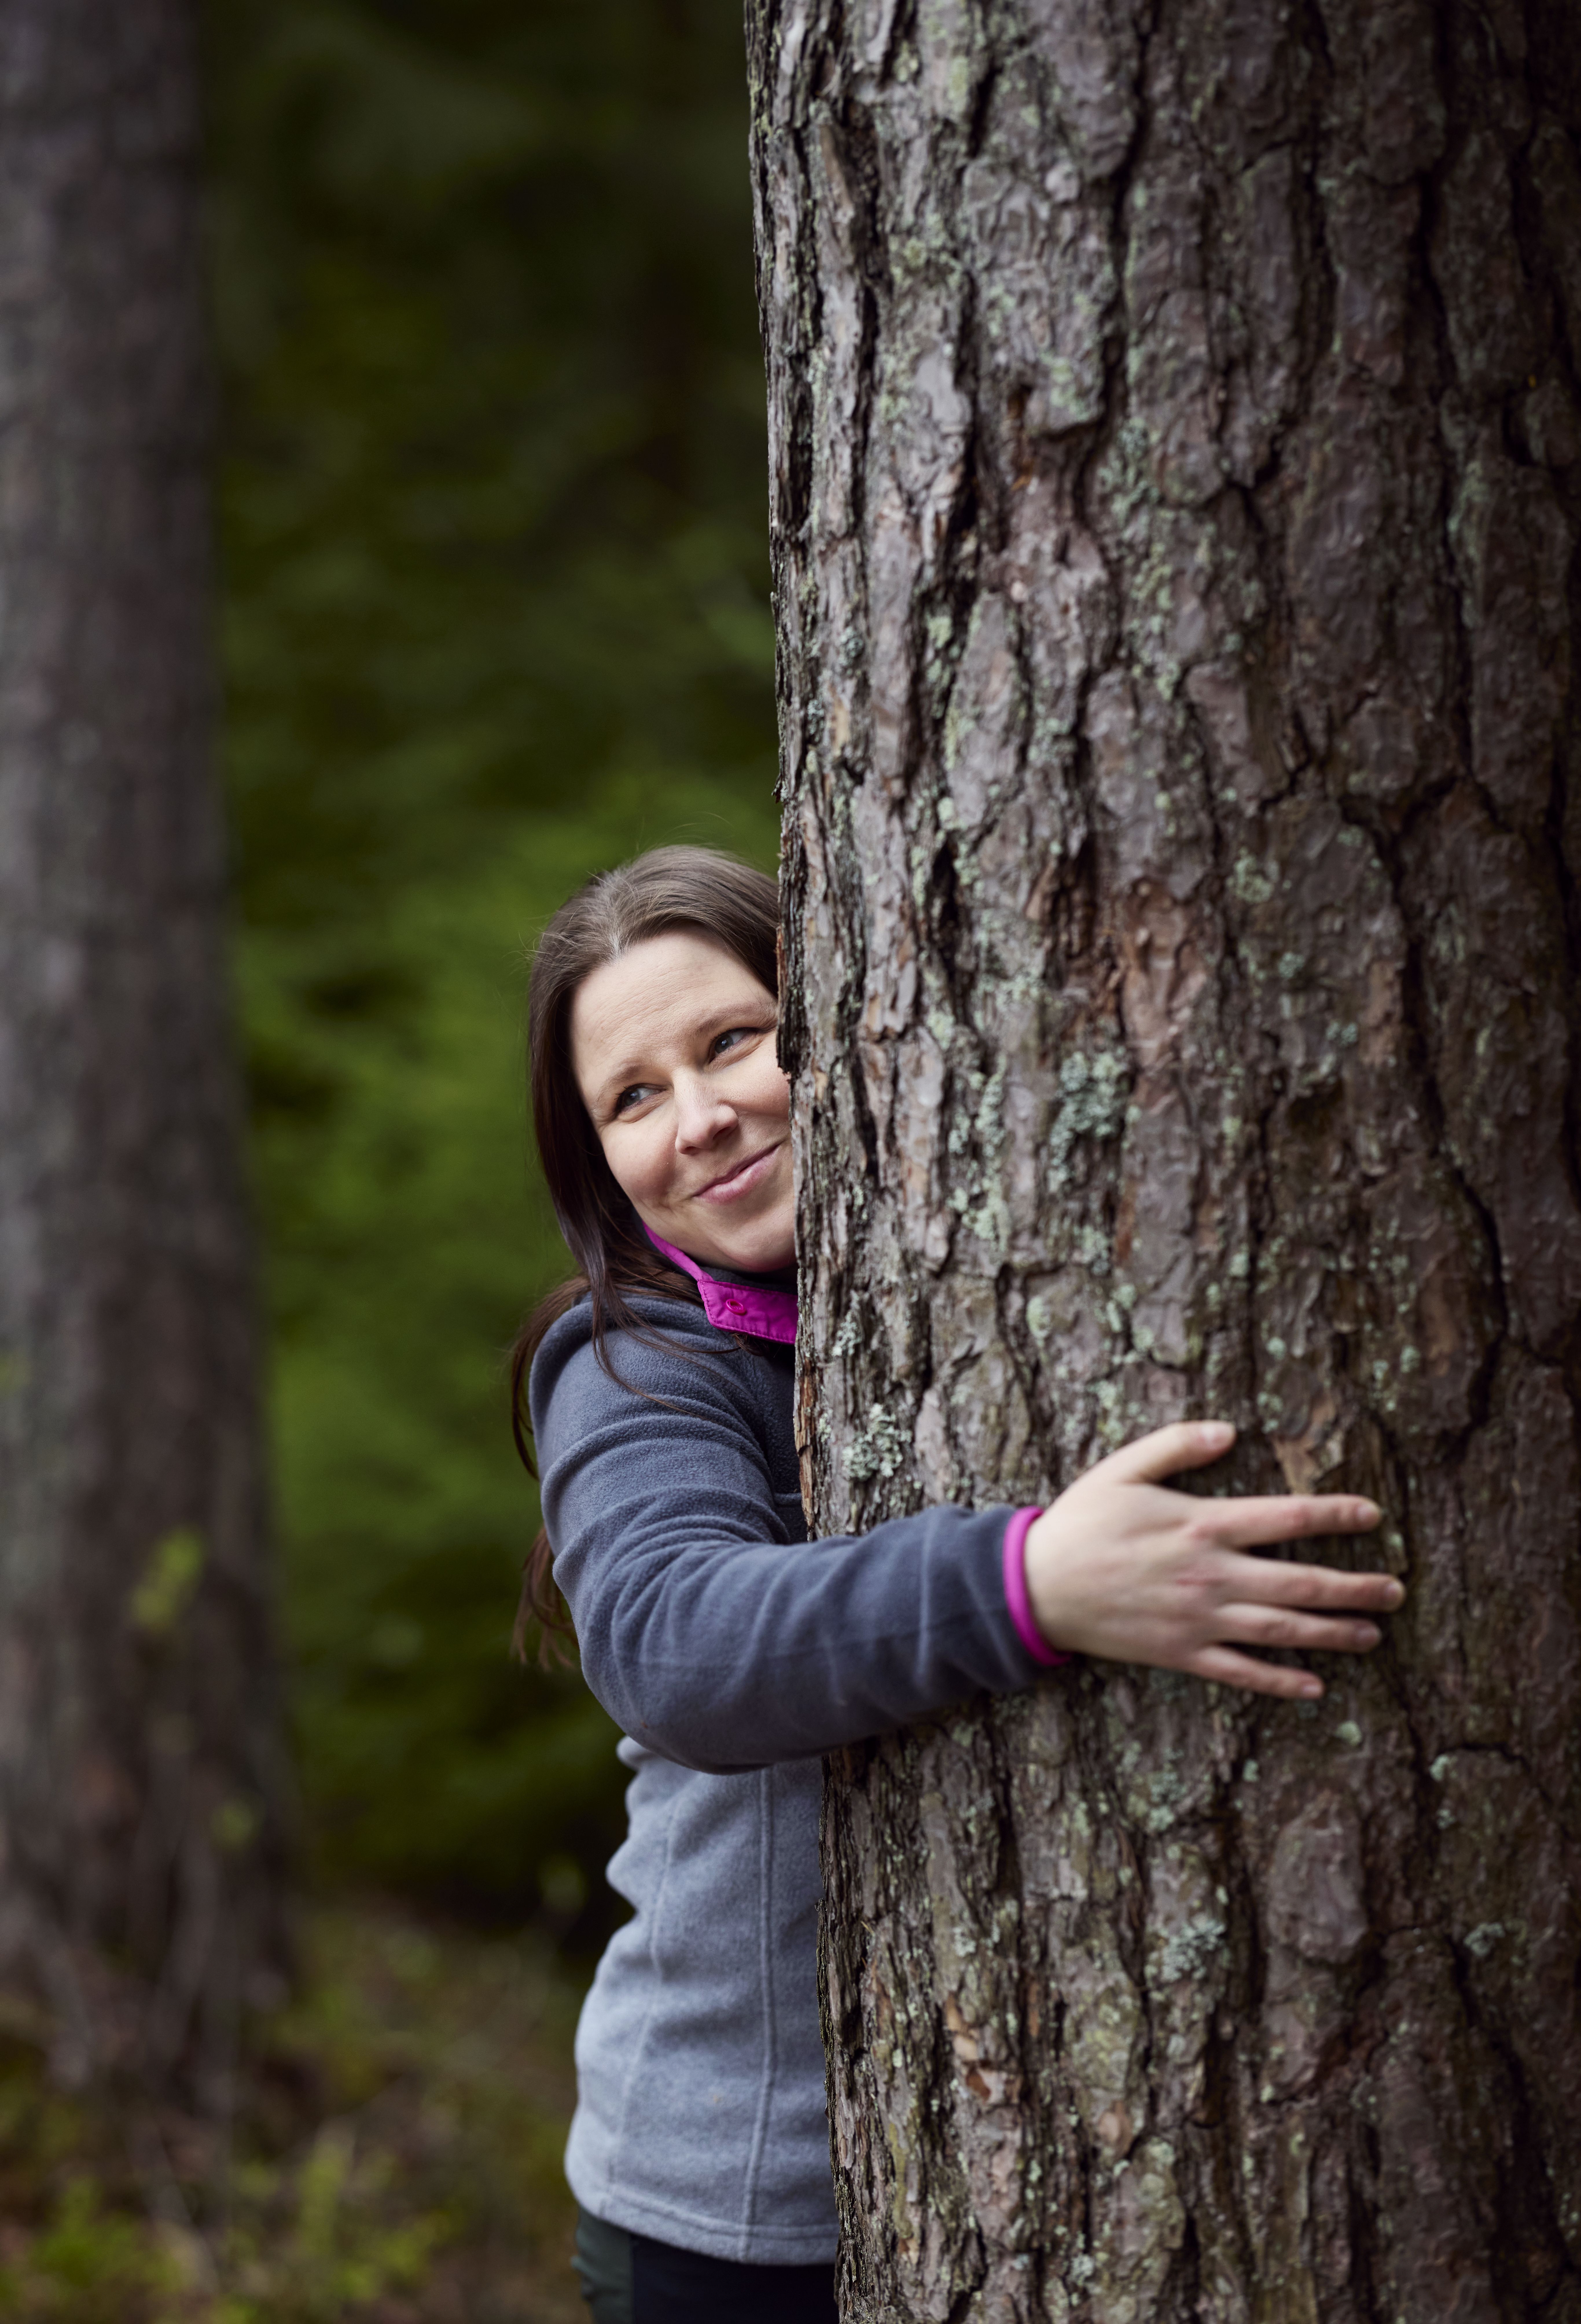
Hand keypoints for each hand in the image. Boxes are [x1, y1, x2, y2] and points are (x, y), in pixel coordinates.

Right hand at [1024, 1420, 1401, 1699]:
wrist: (1037, 1586)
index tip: (1373, 1515)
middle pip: (1301, 1580)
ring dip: (1333, 1632)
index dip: (1336, 1514)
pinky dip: (1280, 1681)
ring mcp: (1200, 1619)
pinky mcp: (1182, 1653)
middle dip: (1355, 1586)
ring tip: (1373, 1634)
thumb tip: (1229, 1430)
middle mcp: (1211, 1574)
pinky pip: (1241, 1672)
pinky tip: (1315, 1686)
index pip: (1288, 1517)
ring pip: (1282, 1628)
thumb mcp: (1123, 1468)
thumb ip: (1176, 1445)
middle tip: (1397, 1590)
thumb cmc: (1082, 1522)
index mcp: (1202, 1524)